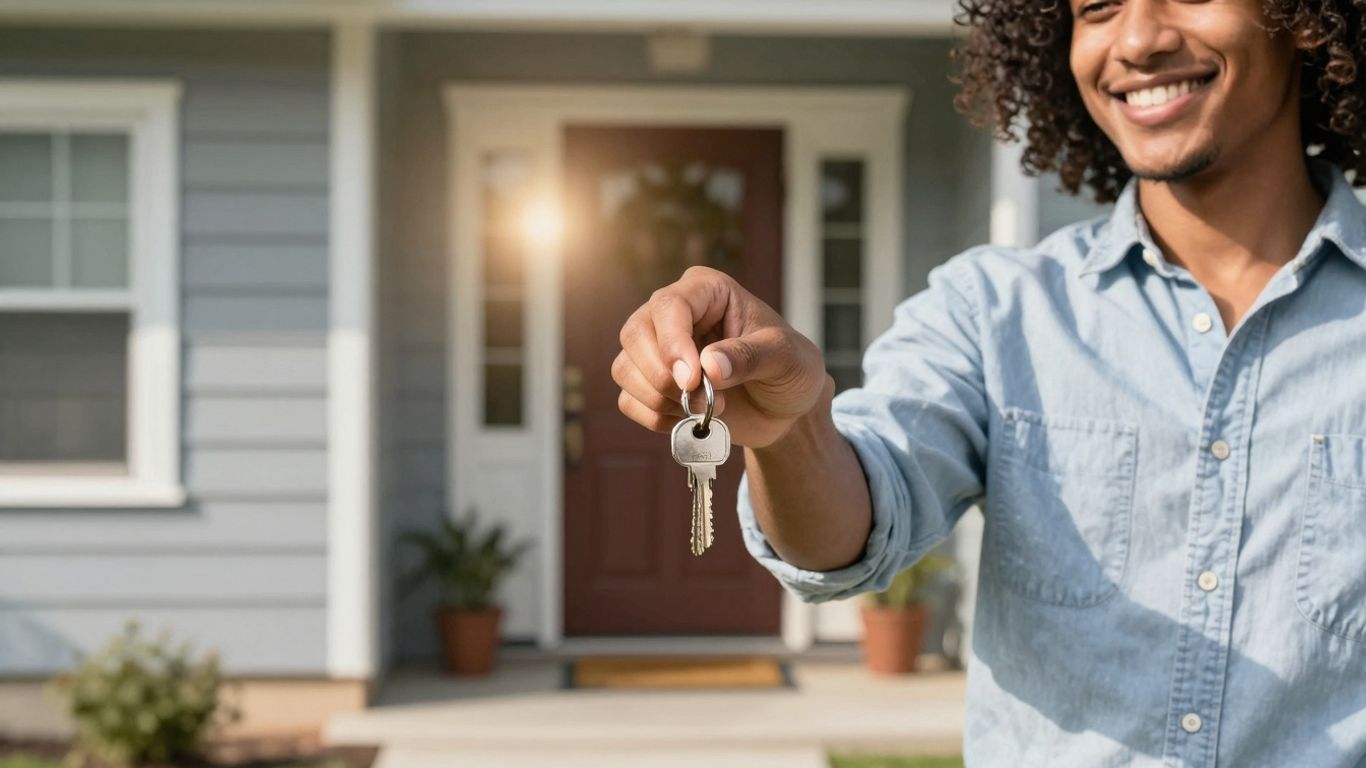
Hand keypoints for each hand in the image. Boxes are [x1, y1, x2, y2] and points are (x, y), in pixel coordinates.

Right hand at [613, 266, 830, 447]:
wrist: (786, 408)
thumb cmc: (791, 369)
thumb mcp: (786, 358)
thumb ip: (751, 356)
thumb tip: (709, 365)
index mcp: (706, 290)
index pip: (669, 306)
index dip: (672, 343)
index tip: (691, 380)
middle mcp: (673, 313)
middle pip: (635, 334)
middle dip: (665, 377)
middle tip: (708, 401)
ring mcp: (656, 348)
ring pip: (625, 369)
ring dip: (662, 400)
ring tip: (707, 410)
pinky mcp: (649, 383)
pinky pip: (628, 400)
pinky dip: (656, 417)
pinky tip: (689, 420)